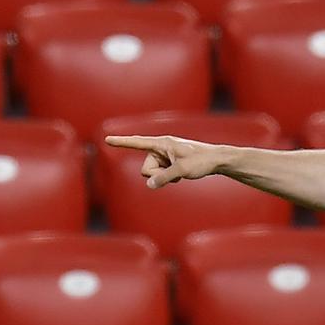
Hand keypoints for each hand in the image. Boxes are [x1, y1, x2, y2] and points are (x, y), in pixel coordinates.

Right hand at [104, 134, 224, 188]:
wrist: (217, 160)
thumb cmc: (201, 161)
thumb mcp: (182, 170)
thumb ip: (163, 177)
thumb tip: (149, 185)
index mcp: (162, 143)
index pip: (137, 142)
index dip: (122, 142)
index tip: (107, 139)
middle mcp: (161, 148)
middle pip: (146, 168)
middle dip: (158, 175)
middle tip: (177, 173)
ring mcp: (165, 155)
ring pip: (153, 174)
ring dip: (165, 177)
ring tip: (182, 172)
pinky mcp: (169, 162)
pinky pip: (161, 174)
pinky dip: (170, 177)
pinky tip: (183, 173)